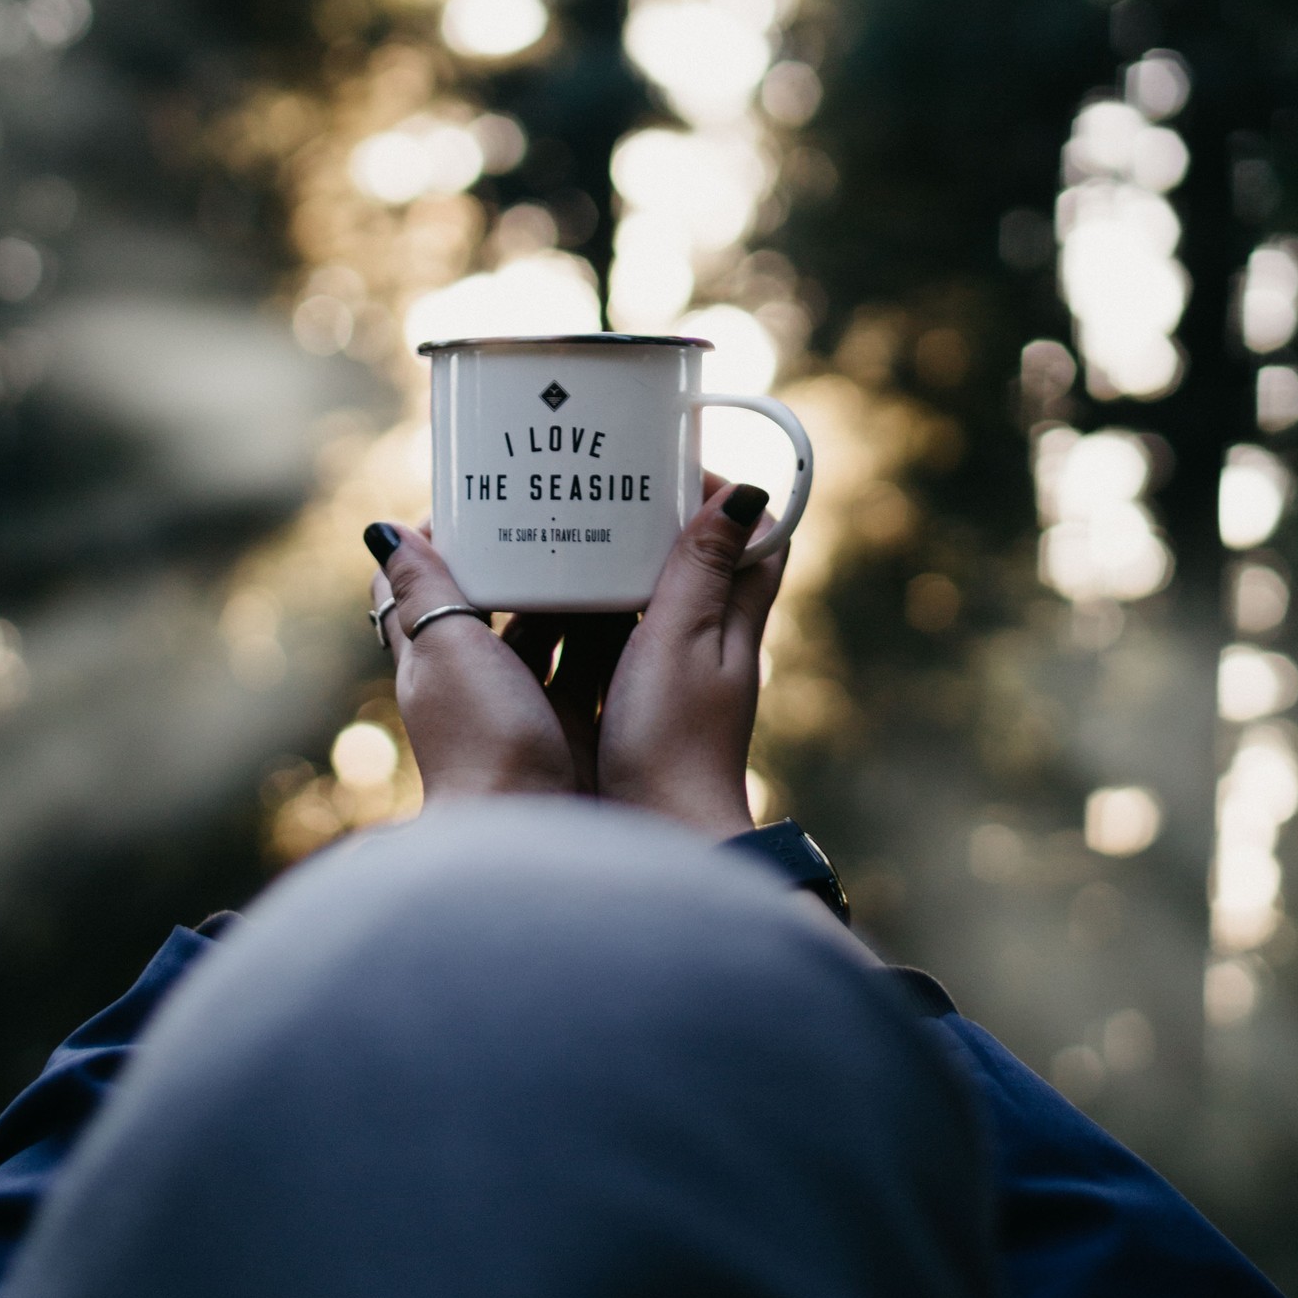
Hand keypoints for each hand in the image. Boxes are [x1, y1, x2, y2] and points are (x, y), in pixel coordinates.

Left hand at [365, 523, 629, 803]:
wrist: (535, 832)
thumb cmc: (481, 741)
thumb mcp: (446, 652)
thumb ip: (421, 592)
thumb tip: (377, 531)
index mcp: (428, 661)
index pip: (413, 590)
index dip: (435, 543)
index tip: (477, 501)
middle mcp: (472, 685)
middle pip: (490, 608)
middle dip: (520, 561)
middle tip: (560, 512)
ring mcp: (521, 709)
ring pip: (545, 634)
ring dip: (571, 594)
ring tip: (609, 542)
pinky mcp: (568, 730)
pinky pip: (588, 668)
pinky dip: (608, 635)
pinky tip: (639, 602)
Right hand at [595, 481, 784, 840]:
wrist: (653, 833)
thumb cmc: (674, 741)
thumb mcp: (681, 639)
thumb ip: (703, 569)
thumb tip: (746, 491)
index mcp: (734, 621)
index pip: (755, 537)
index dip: (720, 494)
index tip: (667, 465)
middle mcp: (708, 645)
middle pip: (695, 562)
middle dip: (654, 521)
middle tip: (600, 487)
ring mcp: (669, 677)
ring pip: (646, 598)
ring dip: (612, 564)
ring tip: (562, 529)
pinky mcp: (629, 703)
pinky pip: (608, 637)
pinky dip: (584, 611)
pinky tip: (542, 600)